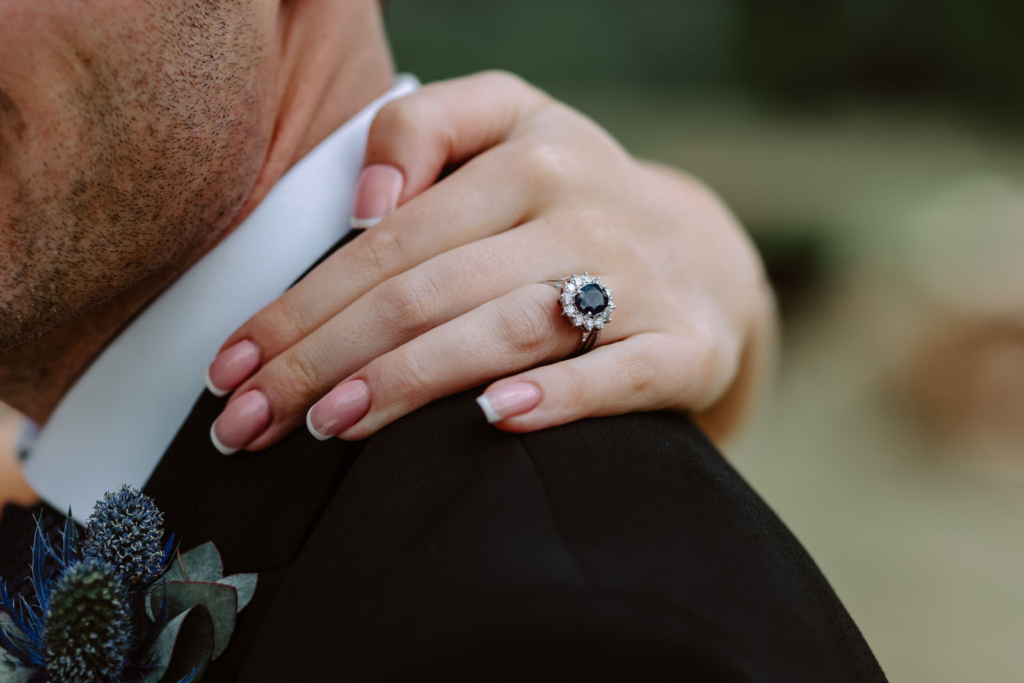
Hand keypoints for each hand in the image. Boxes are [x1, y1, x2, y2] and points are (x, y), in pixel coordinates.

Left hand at [205, 71, 774, 453]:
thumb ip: (424, 129)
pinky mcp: (685, 345)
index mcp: (526, 154)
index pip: (389, 240)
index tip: (231, 365)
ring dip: (409, 381)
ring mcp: (637, 280)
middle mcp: (582, 209)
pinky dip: (559, 397)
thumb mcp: (510, 121)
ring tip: (328, 429)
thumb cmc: (574, 196)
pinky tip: (494, 421)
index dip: (301, 304)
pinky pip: (619, 373)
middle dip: (324, 360)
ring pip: (505, 330)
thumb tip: (366, 204)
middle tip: (250, 422)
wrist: (703, 252)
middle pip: (429, 289)